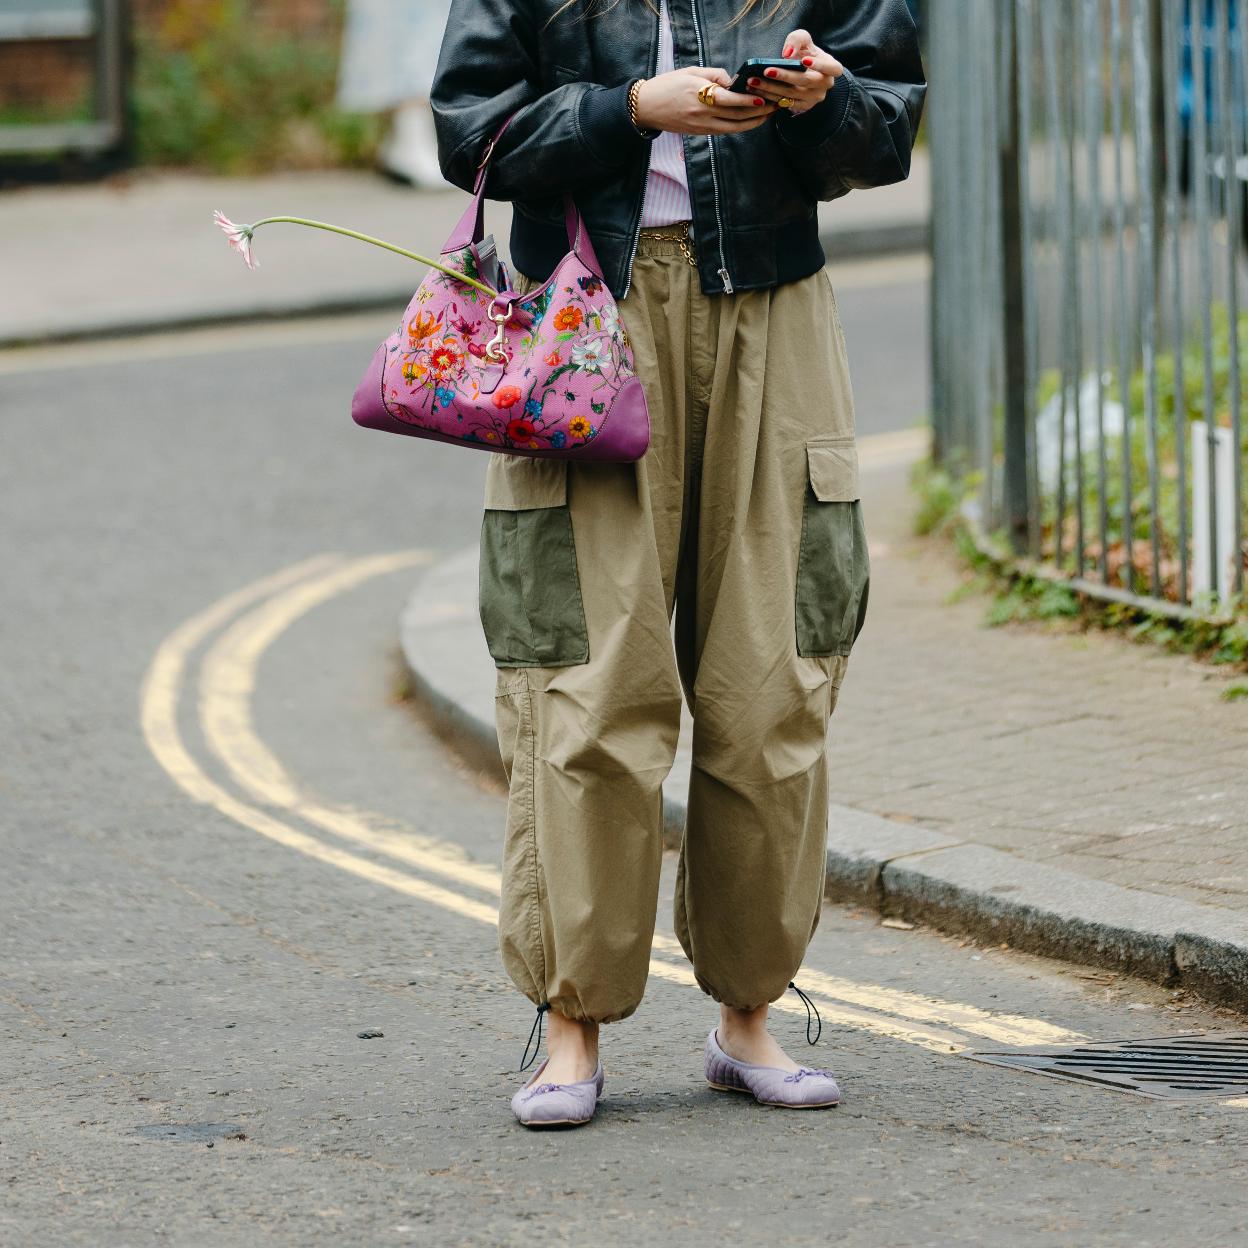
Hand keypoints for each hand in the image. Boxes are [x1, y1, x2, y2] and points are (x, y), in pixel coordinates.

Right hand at [635, 66, 777, 134]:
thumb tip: (734, 80)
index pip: (730, 100)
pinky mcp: (701, 133)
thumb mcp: (691, 72)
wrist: (647, 108)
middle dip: (758, 112)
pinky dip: (740, 127)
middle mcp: (703, 114)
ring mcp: (702, 126)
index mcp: (700, 95)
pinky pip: (725, 131)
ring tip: (767, 116)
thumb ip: (714, 75)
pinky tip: (751, 121)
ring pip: (734, 128)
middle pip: (736, 116)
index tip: (763, 98)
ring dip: (753, 123)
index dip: (748, 101)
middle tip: (774, 106)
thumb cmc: (668, 85)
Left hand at [748, 29, 842, 114]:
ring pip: (792, 94)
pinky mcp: (801, 107)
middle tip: (766, 71)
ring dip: (771, 88)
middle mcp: (824, 86)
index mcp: (832, 69)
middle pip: (805, 81)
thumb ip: (798, 40)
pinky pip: (784, 103)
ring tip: (754, 81)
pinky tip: (756, 91)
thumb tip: (787, 54)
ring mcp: (813, 99)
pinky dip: (769, 96)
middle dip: (785, 76)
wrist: (804, 71)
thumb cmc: (805, 53)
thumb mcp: (804, 40)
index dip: (819, 65)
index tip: (804, 60)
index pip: (832, 68)